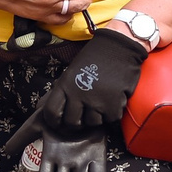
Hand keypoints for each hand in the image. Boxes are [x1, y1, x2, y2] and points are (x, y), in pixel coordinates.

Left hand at [29, 26, 147, 130]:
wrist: (119, 47)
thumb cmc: (95, 57)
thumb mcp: (72, 70)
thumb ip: (66, 89)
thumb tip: (59, 106)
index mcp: (65, 85)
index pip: (52, 112)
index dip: (54, 121)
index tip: (60, 123)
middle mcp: (78, 95)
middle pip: (72, 123)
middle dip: (76, 123)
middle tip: (83, 118)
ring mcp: (96, 101)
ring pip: (92, 123)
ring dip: (96, 118)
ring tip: (100, 106)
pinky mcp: (113, 104)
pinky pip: (110, 119)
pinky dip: (112, 114)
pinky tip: (113, 103)